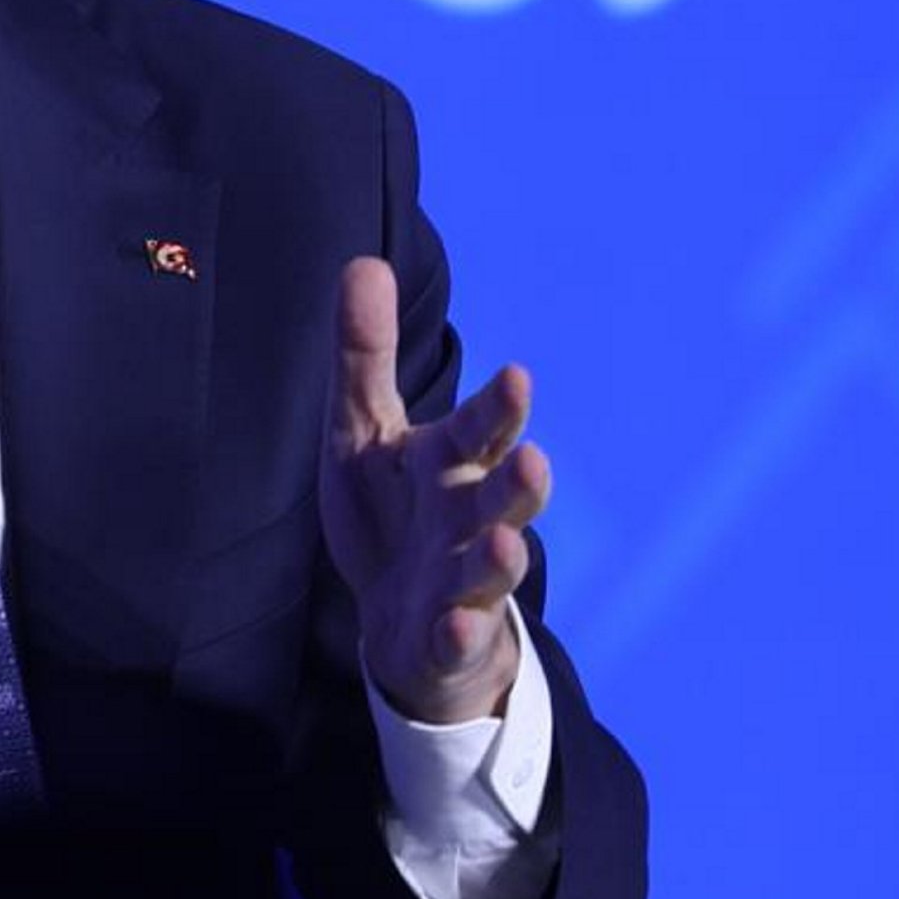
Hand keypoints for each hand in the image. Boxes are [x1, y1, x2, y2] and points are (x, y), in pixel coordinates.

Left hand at [319, 256, 548, 724]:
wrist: (401, 620)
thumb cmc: (391, 511)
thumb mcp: (363, 430)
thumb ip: (366, 354)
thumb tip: (364, 261)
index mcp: (446, 465)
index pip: (475, 431)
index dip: (496, 408)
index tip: (516, 375)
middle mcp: (465, 520)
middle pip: (495, 499)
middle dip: (516, 484)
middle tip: (534, 461)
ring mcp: (460, 582)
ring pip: (487, 570)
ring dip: (500, 558)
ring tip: (509, 542)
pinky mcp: (444, 636)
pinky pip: (453, 636)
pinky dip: (457, 632)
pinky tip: (454, 625)